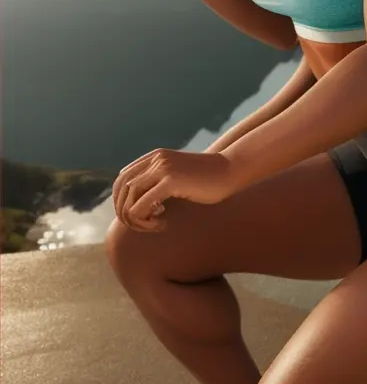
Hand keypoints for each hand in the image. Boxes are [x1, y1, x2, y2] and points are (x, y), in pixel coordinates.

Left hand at [113, 149, 234, 231]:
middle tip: (144, 225)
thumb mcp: (177, 178)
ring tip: (156, 224)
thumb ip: (158, 183)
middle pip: (120, 191)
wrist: (230, 171)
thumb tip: (138, 204)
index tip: (141, 215)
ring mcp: (161, 169)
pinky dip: (146, 221)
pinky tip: (163, 223)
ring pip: (128, 200)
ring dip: (136, 220)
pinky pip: (142, 206)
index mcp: (153, 157)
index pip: (121, 181)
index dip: (123, 202)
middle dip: (125, 213)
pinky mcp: (170, 181)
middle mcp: (154, 160)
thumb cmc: (207, 180)